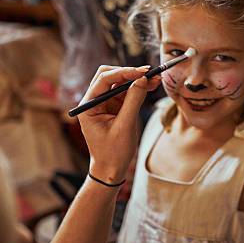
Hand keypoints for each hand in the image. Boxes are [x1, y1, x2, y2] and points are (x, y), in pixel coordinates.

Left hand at [77, 65, 160, 183]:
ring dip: (136, 79)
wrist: (111, 169)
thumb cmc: (113, 152)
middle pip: (109, 76)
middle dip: (128, 73)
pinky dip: (138, 88)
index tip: (142, 72)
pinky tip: (151, 85)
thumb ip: (133, 101)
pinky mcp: (115, 108)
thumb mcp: (124, 127)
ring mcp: (105, 104)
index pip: (104, 80)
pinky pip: (126, 92)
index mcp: (88, 106)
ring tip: (155, 78)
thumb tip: (143, 80)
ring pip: (119, 83)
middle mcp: (94, 101)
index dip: (124, 73)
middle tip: (148, 73)